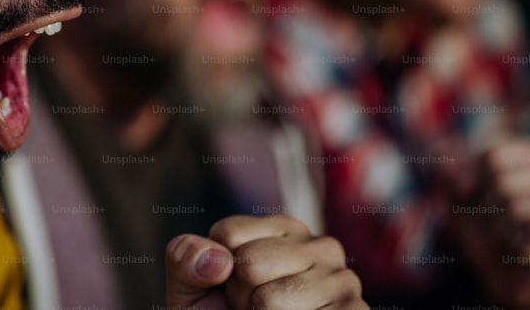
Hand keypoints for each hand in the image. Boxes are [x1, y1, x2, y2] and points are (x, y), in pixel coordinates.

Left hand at [165, 214, 367, 308]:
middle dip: (239, 297)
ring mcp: (343, 280)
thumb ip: (186, 260)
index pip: (228, 235)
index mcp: (282, 228)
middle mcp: (320, 245)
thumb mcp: (191, 288)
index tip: (231, 287)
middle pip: (248, 264)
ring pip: (268, 300)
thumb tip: (219, 261)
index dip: (216, 270)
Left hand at [446, 137, 529, 309]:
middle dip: (489, 208)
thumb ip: (449, 170)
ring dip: (501, 230)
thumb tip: (464, 185)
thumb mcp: (459, 189)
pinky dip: (518, 245)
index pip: (493, 158)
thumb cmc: (484, 223)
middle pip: (503, 182)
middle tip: (501, 223)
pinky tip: (524, 252)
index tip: (489, 199)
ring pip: (517, 207)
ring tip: (512, 238)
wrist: (501, 274)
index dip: (477, 183)